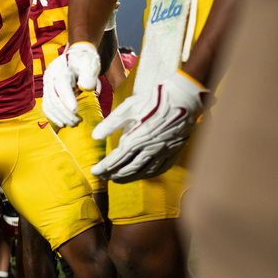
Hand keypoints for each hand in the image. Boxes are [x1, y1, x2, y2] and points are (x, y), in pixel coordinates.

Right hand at [41, 42, 100, 127]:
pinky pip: (47, 107)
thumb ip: (89, 74)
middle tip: (77, 122)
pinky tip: (63, 123)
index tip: (75, 112)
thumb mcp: (90, 64)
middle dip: (65, 112)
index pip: (62, 85)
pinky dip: (53, 117)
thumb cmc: (84, 62)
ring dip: (60, 117)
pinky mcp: (47, 92)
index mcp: (61, 68)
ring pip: (49, 104)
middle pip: (54, 97)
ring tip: (73, 124)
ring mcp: (46, 85)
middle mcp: (50, 77)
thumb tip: (86, 87)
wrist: (75, 58)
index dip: (68, 99)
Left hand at [91, 71, 205, 182]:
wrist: (183, 97)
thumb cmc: (153, 100)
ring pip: (144, 171)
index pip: (116, 160)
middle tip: (103, 177)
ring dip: (129, 178)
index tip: (94, 172)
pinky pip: (161, 168)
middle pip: (128, 169)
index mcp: (136, 140)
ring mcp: (163, 152)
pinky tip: (143, 174)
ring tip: (118, 180)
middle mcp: (149, 150)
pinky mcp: (174, 150)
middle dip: (113, 174)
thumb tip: (95, 137)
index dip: (104, 168)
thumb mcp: (127, 108)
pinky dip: (149, 174)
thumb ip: (110, 124)